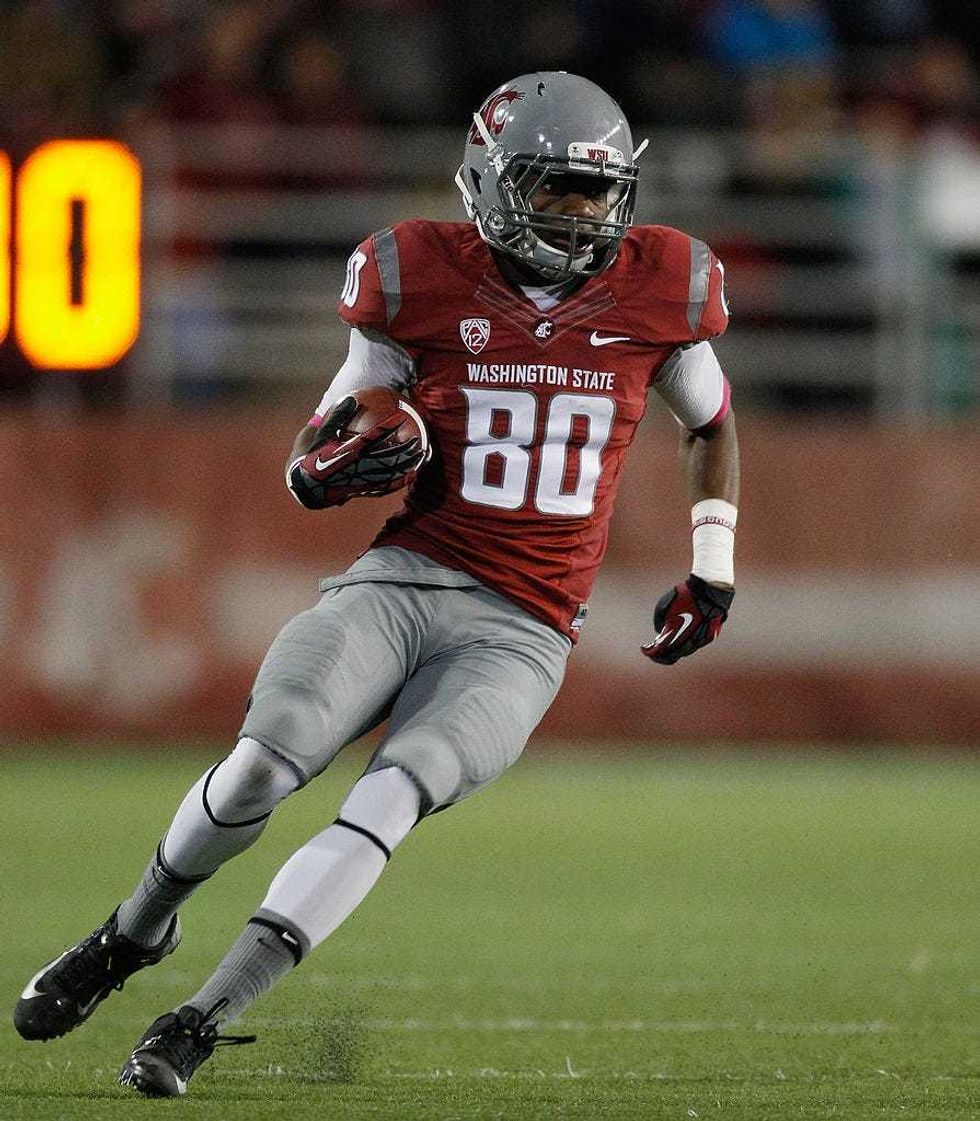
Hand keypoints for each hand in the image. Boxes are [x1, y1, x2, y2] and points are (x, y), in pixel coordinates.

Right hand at [287, 396, 422, 508]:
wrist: (304, 486)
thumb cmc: (309, 455)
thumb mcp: (318, 434)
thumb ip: (336, 417)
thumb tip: (351, 399)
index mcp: (347, 452)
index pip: (372, 437)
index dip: (387, 427)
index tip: (401, 417)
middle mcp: (357, 467)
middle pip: (386, 458)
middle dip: (404, 450)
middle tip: (419, 441)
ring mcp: (361, 480)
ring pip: (388, 474)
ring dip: (406, 466)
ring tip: (421, 459)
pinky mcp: (362, 490)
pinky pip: (383, 486)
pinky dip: (398, 482)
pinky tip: (410, 478)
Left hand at [641, 574, 733, 664]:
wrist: (708, 590)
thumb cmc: (683, 596)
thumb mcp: (662, 607)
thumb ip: (659, 622)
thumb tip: (661, 631)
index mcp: (675, 638)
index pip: (659, 653)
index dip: (650, 652)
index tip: (644, 649)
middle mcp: (688, 644)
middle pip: (672, 656)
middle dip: (661, 655)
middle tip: (654, 649)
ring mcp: (701, 641)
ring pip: (685, 651)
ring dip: (675, 648)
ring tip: (666, 642)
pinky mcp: (710, 636)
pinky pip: (695, 644)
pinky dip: (686, 642)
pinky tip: (681, 635)